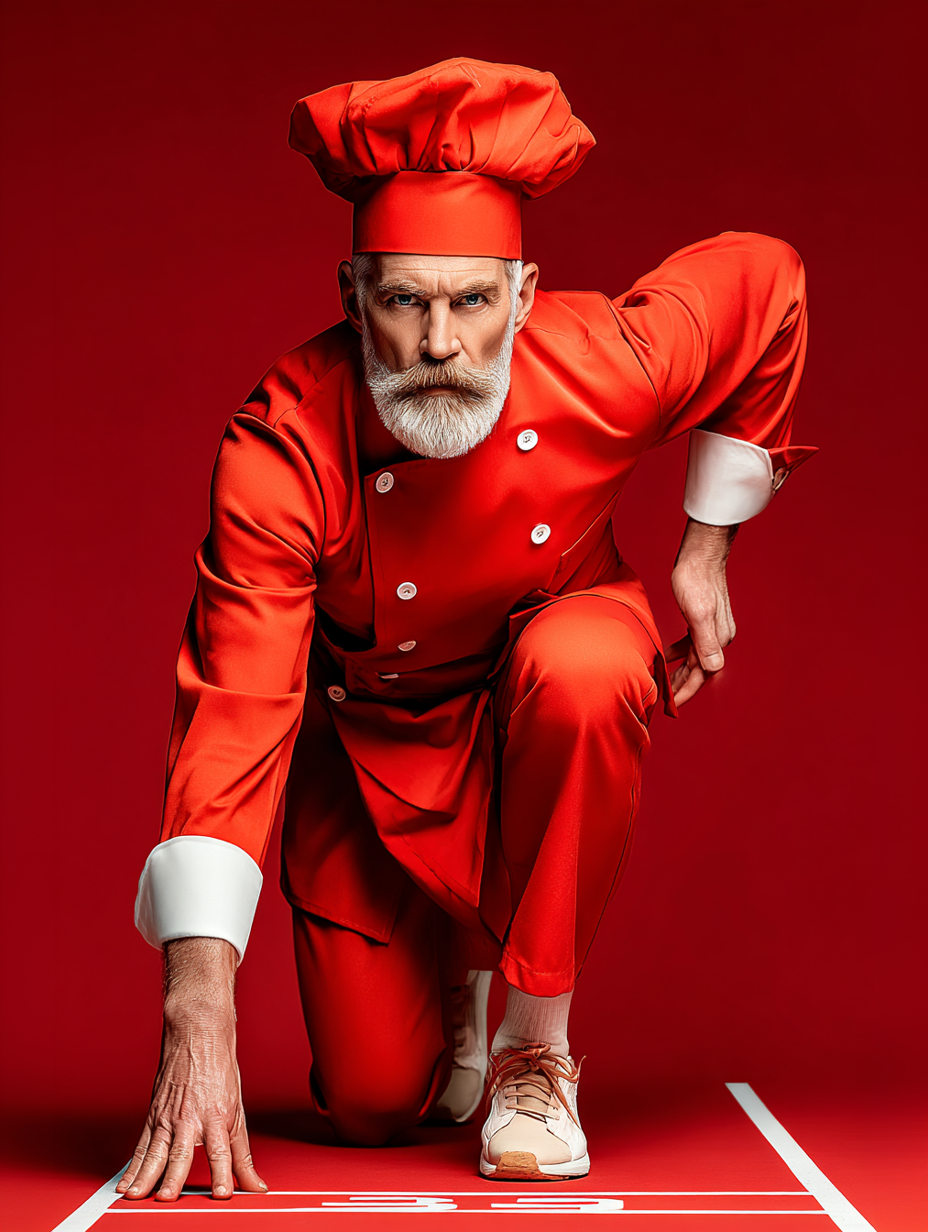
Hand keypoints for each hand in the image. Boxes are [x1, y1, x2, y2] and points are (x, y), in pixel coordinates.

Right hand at [117, 938, 266, 1202]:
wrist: (197, 1031)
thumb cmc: (219, 1067)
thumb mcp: (238, 1107)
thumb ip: (242, 1151)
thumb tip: (255, 1184)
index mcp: (218, 1114)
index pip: (222, 1151)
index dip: (223, 1173)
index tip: (222, 1194)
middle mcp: (192, 1117)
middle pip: (182, 1153)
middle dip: (174, 1177)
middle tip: (167, 1197)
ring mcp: (169, 1116)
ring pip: (155, 1151)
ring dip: (145, 1176)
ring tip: (137, 1196)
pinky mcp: (154, 1115)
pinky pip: (141, 1146)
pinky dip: (133, 1167)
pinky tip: (126, 1185)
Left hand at [668, 519, 737, 705]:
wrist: (700, 553)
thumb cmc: (695, 578)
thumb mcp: (697, 612)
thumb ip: (705, 641)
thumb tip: (714, 668)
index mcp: (718, 638)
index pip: (702, 675)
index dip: (686, 692)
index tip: (671, 707)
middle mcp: (718, 636)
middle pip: (699, 670)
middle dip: (682, 687)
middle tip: (664, 703)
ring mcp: (711, 627)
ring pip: (693, 659)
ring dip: (679, 672)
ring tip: (664, 685)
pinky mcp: (702, 619)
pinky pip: (690, 644)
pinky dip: (677, 653)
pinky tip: (665, 655)